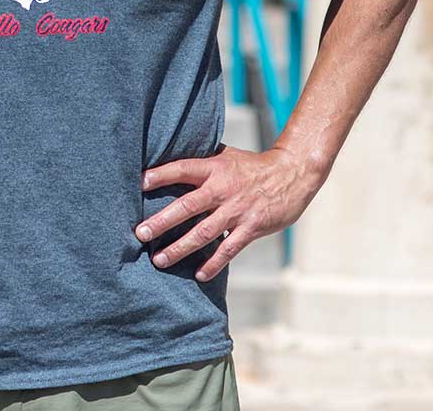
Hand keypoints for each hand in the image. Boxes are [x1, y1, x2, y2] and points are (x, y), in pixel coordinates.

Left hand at [136, 144, 325, 281]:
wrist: (292, 174)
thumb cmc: (253, 166)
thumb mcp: (226, 156)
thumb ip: (202, 162)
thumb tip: (171, 160)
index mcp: (214, 168)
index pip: (183, 169)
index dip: (161, 175)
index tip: (139, 183)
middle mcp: (223, 189)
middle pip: (187, 205)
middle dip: (161, 221)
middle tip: (140, 233)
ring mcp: (237, 210)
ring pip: (204, 232)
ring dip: (180, 248)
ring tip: (159, 260)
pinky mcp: (251, 228)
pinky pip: (229, 249)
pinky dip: (213, 263)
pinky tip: (199, 274)